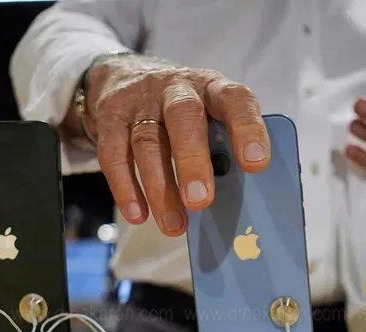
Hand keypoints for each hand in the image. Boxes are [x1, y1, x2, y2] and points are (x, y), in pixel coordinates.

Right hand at [84, 55, 269, 235]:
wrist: (125, 73)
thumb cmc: (185, 107)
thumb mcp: (210, 112)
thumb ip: (224, 144)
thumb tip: (238, 197)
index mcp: (213, 87)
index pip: (235, 100)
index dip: (247, 128)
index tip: (256, 163)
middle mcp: (177, 88)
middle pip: (184, 118)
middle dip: (193, 162)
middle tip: (201, 200)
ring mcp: (140, 100)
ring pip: (147, 141)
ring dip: (160, 188)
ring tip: (174, 224)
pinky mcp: (110, 116)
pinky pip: (114, 154)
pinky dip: (126, 188)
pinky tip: (139, 214)